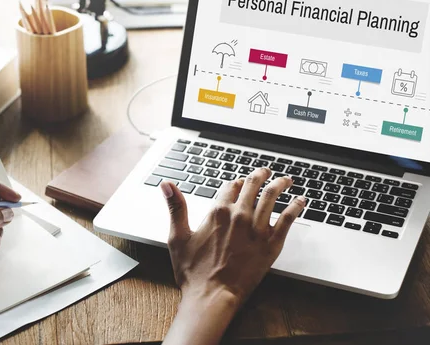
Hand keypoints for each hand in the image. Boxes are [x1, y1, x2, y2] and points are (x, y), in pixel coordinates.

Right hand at [161, 168, 305, 344]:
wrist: (212, 297)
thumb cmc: (193, 272)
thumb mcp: (178, 237)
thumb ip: (176, 207)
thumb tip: (166, 184)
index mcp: (217, 212)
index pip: (230, 186)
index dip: (235, 182)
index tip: (238, 182)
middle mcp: (239, 216)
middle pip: (253, 186)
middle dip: (260, 175)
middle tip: (265, 172)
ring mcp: (257, 229)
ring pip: (272, 197)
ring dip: (280, 184)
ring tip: (285, 179)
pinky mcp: (271, 244)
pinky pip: (288, 219)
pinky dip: (295, 207)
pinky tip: (301, 201)